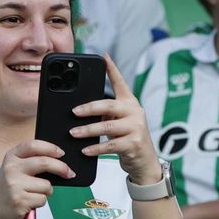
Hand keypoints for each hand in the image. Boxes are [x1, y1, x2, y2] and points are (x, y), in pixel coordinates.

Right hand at [0, 139, 75, 218]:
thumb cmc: (10, 191)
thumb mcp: (14, 171)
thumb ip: (31, 163)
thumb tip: (60, 161)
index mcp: (11, 158)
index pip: (33, 146)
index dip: (50, 148)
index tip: (62, 153)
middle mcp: (11, 169)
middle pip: (44, 162)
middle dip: (62, 168)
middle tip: (70, 173)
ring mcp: (14, 185)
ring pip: (46, 185)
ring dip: (47, 192)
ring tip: (33, 195)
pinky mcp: (20, 200)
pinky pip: (43, 199)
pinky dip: (41, 202)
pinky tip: (29, 203)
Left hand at [70, 55, 161, 183]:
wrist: (145, 161)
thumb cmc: (128, 139)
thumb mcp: (120, 122)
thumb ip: (107, 113)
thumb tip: (82, 110)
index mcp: (130, 103)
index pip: (120, 83)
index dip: (112, 69)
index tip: (104, 56)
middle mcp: (135, 112)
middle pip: (108, 105)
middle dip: (89, 108)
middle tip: (73, 111)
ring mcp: (136, 128)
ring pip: (107, 127)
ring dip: (87, 130)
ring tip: (73, 133)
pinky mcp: (133, 143)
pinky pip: (110, 145)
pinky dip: (95, 148)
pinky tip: (85, 150)